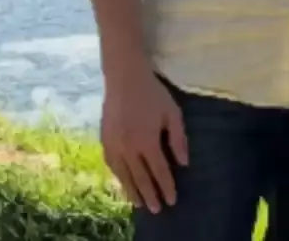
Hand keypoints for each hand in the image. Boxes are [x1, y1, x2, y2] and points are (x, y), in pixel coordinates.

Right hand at [100, 64, 187, 211]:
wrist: (124, 78)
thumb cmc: (153, 94)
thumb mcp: (173, 113)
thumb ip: (178, 139)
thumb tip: (184, 163)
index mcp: (147, 141)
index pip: (159, 171)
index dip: (166, 187)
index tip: (172, 200)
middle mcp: (128, 148)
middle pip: (140, 178)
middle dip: (150, 195)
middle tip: (156, 209)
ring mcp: (114, 145)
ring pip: (123, 175)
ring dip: (132, 191)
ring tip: (139, 203)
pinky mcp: (104, 140)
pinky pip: (111, 165)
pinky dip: (118, 177)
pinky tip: (124, 182)